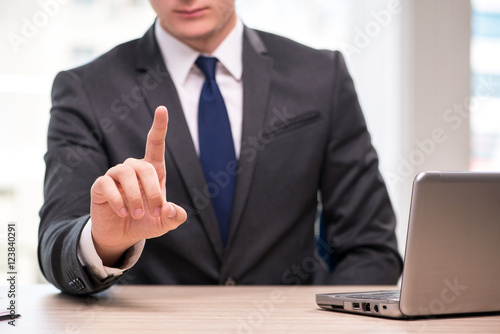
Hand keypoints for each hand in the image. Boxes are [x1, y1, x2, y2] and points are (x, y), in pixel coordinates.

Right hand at [90, 106, 186, 265]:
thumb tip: (170, 209)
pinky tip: (123, 212)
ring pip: (125, 172)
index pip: (155, 143)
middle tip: (157, 211)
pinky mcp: (100, 186)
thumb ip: (174, 217)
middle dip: (153, 190)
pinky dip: (117, 199)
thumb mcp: (164, 223)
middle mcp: (133, 168)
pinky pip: (107, 184)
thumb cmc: (146, 221)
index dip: (159, 126)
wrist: (121, 235)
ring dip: (135, 196)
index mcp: (152, 170)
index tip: (162, 108)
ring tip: (138, 214)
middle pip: (144, 166)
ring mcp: (115, 175)